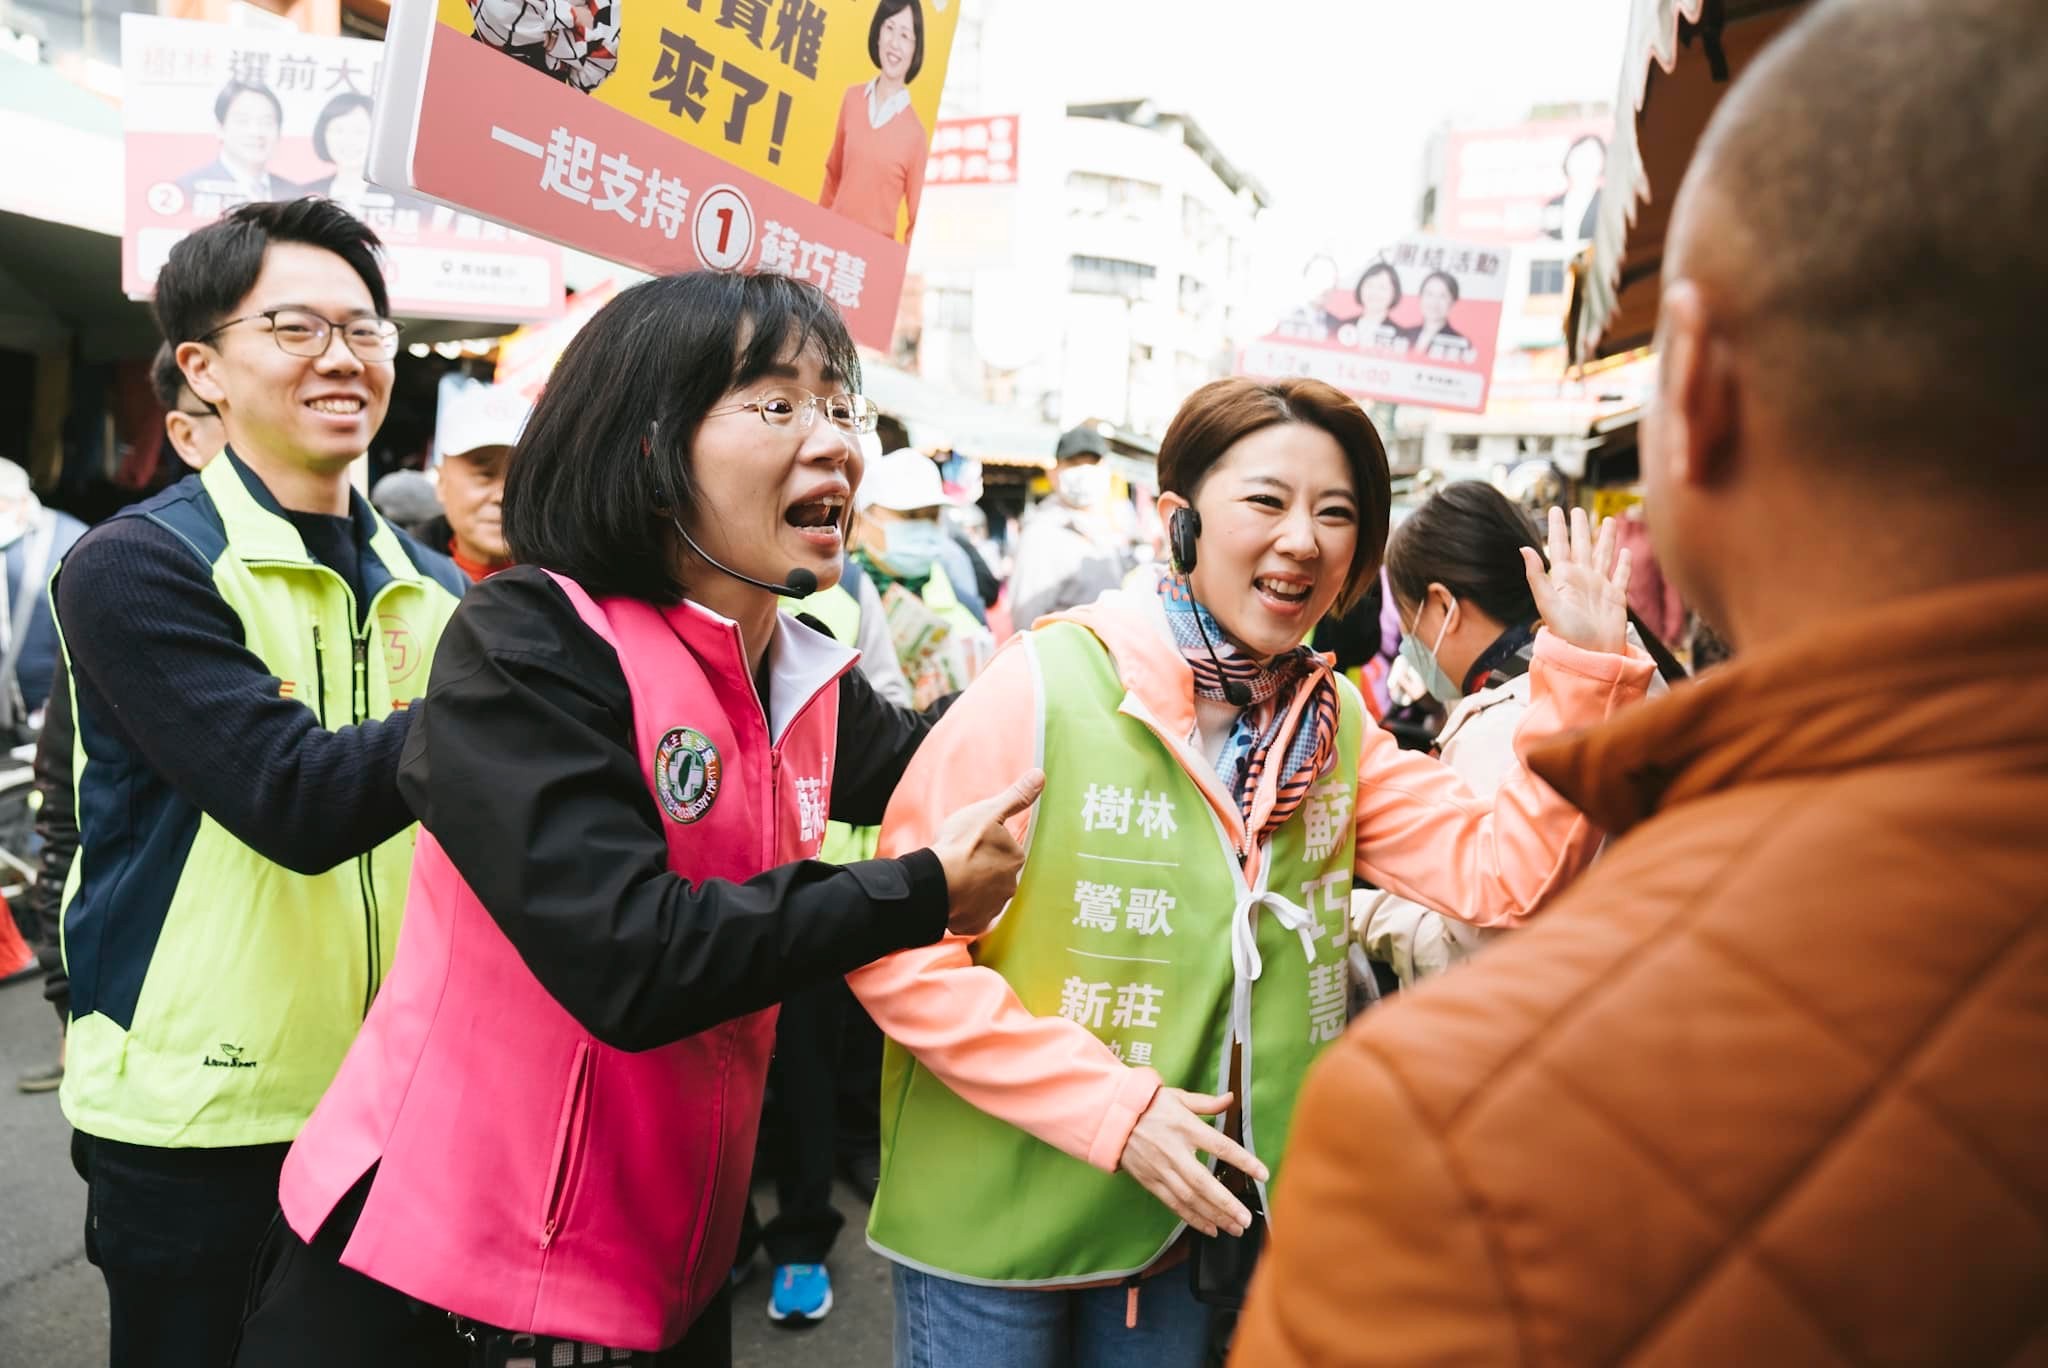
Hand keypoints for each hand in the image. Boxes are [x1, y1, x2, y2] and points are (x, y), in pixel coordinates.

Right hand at [930, 769, 1043, 936]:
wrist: (935, 881)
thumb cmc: (961, 844)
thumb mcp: (988, 812)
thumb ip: (1016, 797)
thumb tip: (1041, 775)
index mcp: (1015, 858)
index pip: (1007, 849)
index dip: (990, 844)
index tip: (974, 843)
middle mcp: (1010, 885)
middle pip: (999, 873)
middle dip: (985, 868)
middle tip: (963, 860)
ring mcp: (993, 907)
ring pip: (987, 895)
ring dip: (976, 889)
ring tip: (956, 879)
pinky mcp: (975, 923)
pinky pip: (974, 916)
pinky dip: (966, 910)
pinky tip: (955, 900)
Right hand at [1118, 1088, 1269, 1236]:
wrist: (1112, 1116)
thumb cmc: (1148, 1105)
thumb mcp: (1178, 1097)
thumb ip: (1206, 1103)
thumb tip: (1231, 1099)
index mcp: (1186, 1127)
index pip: (1221, 1146)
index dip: (1244, 1161)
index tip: (1263, 1174)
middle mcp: (1174, 1151)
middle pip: (1204, 1182)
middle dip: (1226, 1203)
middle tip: (1246, 1219)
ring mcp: (1161, 1169)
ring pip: (1189, 1198)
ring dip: (1213, 1216)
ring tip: (1234, 1228)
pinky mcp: (1150, 1181)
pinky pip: (1173, 1204)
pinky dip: (1192, 1218)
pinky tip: (1209, 1228)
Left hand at [1521, 506, 1631, 655]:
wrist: (1591, 655)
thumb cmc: (1568, 634)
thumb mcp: (1548, 603)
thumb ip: (1536, 576)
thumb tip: (1523, 548)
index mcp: (1564, 578)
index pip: (1560, 546)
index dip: (1558, 528)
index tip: (1555, 510)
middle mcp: (1582, 579)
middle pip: (1582, 546)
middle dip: (1580, 528)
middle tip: (1578, 509)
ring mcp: (1600, 588)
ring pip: (1603, 556)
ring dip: (1605, 539)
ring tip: (1608, 521)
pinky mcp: (1616, 598)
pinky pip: (1621, 577)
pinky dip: (1624, 564)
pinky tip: (1625, 552)